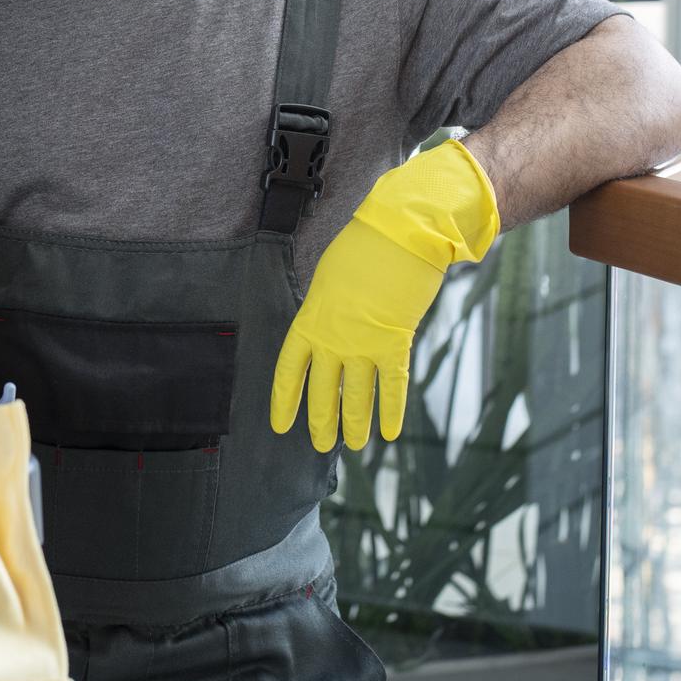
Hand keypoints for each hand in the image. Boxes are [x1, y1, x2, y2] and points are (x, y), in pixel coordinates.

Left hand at [270, 140, 499, 451]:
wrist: (399, 235)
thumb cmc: (363, 249)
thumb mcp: (329, 280)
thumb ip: (328, 311)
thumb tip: (334, 331)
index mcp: (310, 321)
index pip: (290, 371)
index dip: (285, 401)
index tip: (281, 426)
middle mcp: (333, 340)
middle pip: (322, 391)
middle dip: (321, 421)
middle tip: (320, 445)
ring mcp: (364, 345)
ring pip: (355, 398)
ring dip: (354, 425)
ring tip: (353, 446)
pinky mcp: (395, 345)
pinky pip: (392, 388)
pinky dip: (391, 412)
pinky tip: (390, 433)